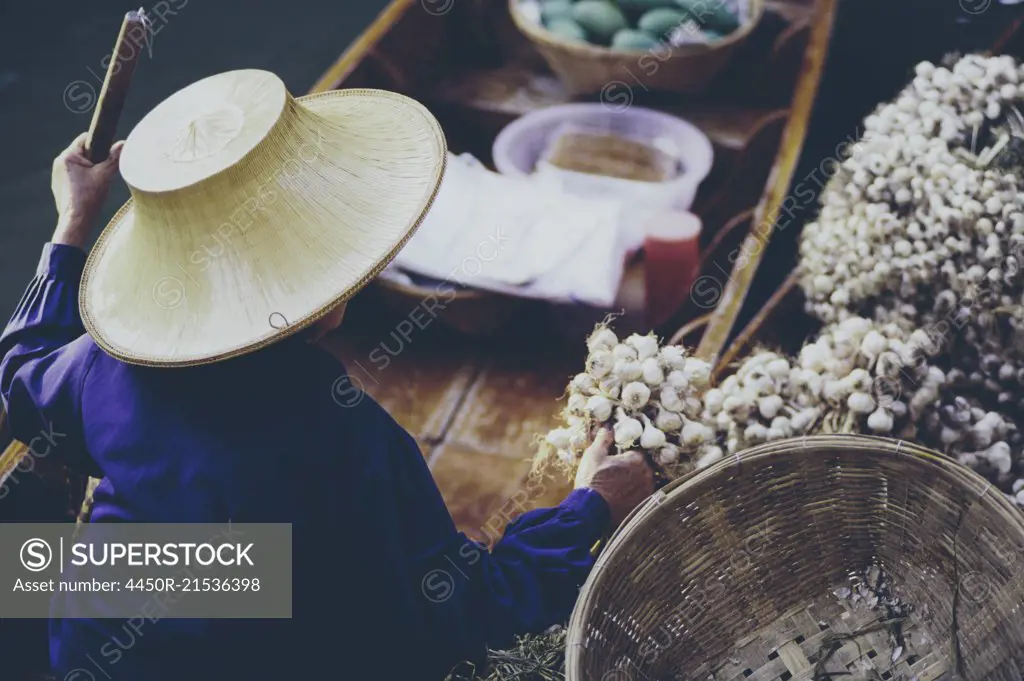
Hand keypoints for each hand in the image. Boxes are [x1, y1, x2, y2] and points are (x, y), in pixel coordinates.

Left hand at [51, 133, 124, 248]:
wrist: (76, 220)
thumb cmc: (89, 197)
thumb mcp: (106, 175)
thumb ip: (114, 158)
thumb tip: (123, 144)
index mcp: (68, 156)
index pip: (85, 139)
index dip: (100, 144)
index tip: (109, 155)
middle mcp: (59, 163)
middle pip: (82, 152)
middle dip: (96, 160)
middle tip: (105, 173)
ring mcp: (57, 175)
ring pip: (78, 165)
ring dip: (90, 170)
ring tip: (97, 184)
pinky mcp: (59, 185)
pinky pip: (73, 175)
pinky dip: (83, 180)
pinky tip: (90, 191)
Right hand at [574, 426, 654, 527]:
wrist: (590, 510)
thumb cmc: (592, 480)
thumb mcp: (594, 454)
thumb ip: (604, 438)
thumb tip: (608, 426)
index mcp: (638, 460)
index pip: (637, 449)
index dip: (626, 451)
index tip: (617, 455)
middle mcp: (647, 475)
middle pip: (642, 465)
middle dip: (632, 466)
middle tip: (616, 469)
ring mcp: (646, 492)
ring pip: (643, 480)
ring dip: (634, 479)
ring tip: (618, 483)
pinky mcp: (643, 505)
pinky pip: (642, 494)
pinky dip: (634, 493)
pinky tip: (622, 495)